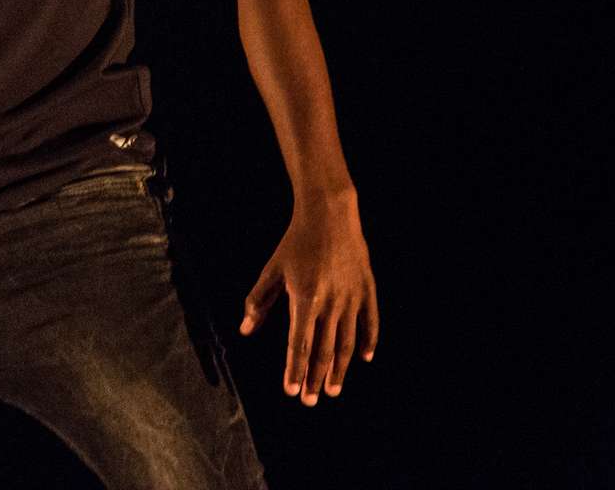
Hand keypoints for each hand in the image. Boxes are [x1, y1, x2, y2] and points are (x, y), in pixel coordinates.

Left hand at [239, 191, 378, 406]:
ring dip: (339, 368)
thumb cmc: (295, 243)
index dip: (294, 370)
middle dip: (315, 378)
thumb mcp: (272, 270)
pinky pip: (370, 322)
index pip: (298, 344)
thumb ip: (258, 301)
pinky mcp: (367, 289)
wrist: (329, 214)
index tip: (291, 391)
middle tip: (311, 401)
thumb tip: (244, 330)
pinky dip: (368, 341)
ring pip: (347, 342)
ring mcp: (352, 297)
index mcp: (305, 299)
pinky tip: (363, 358)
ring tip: (333, 390)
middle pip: (323, 349)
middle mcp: (330, 303)